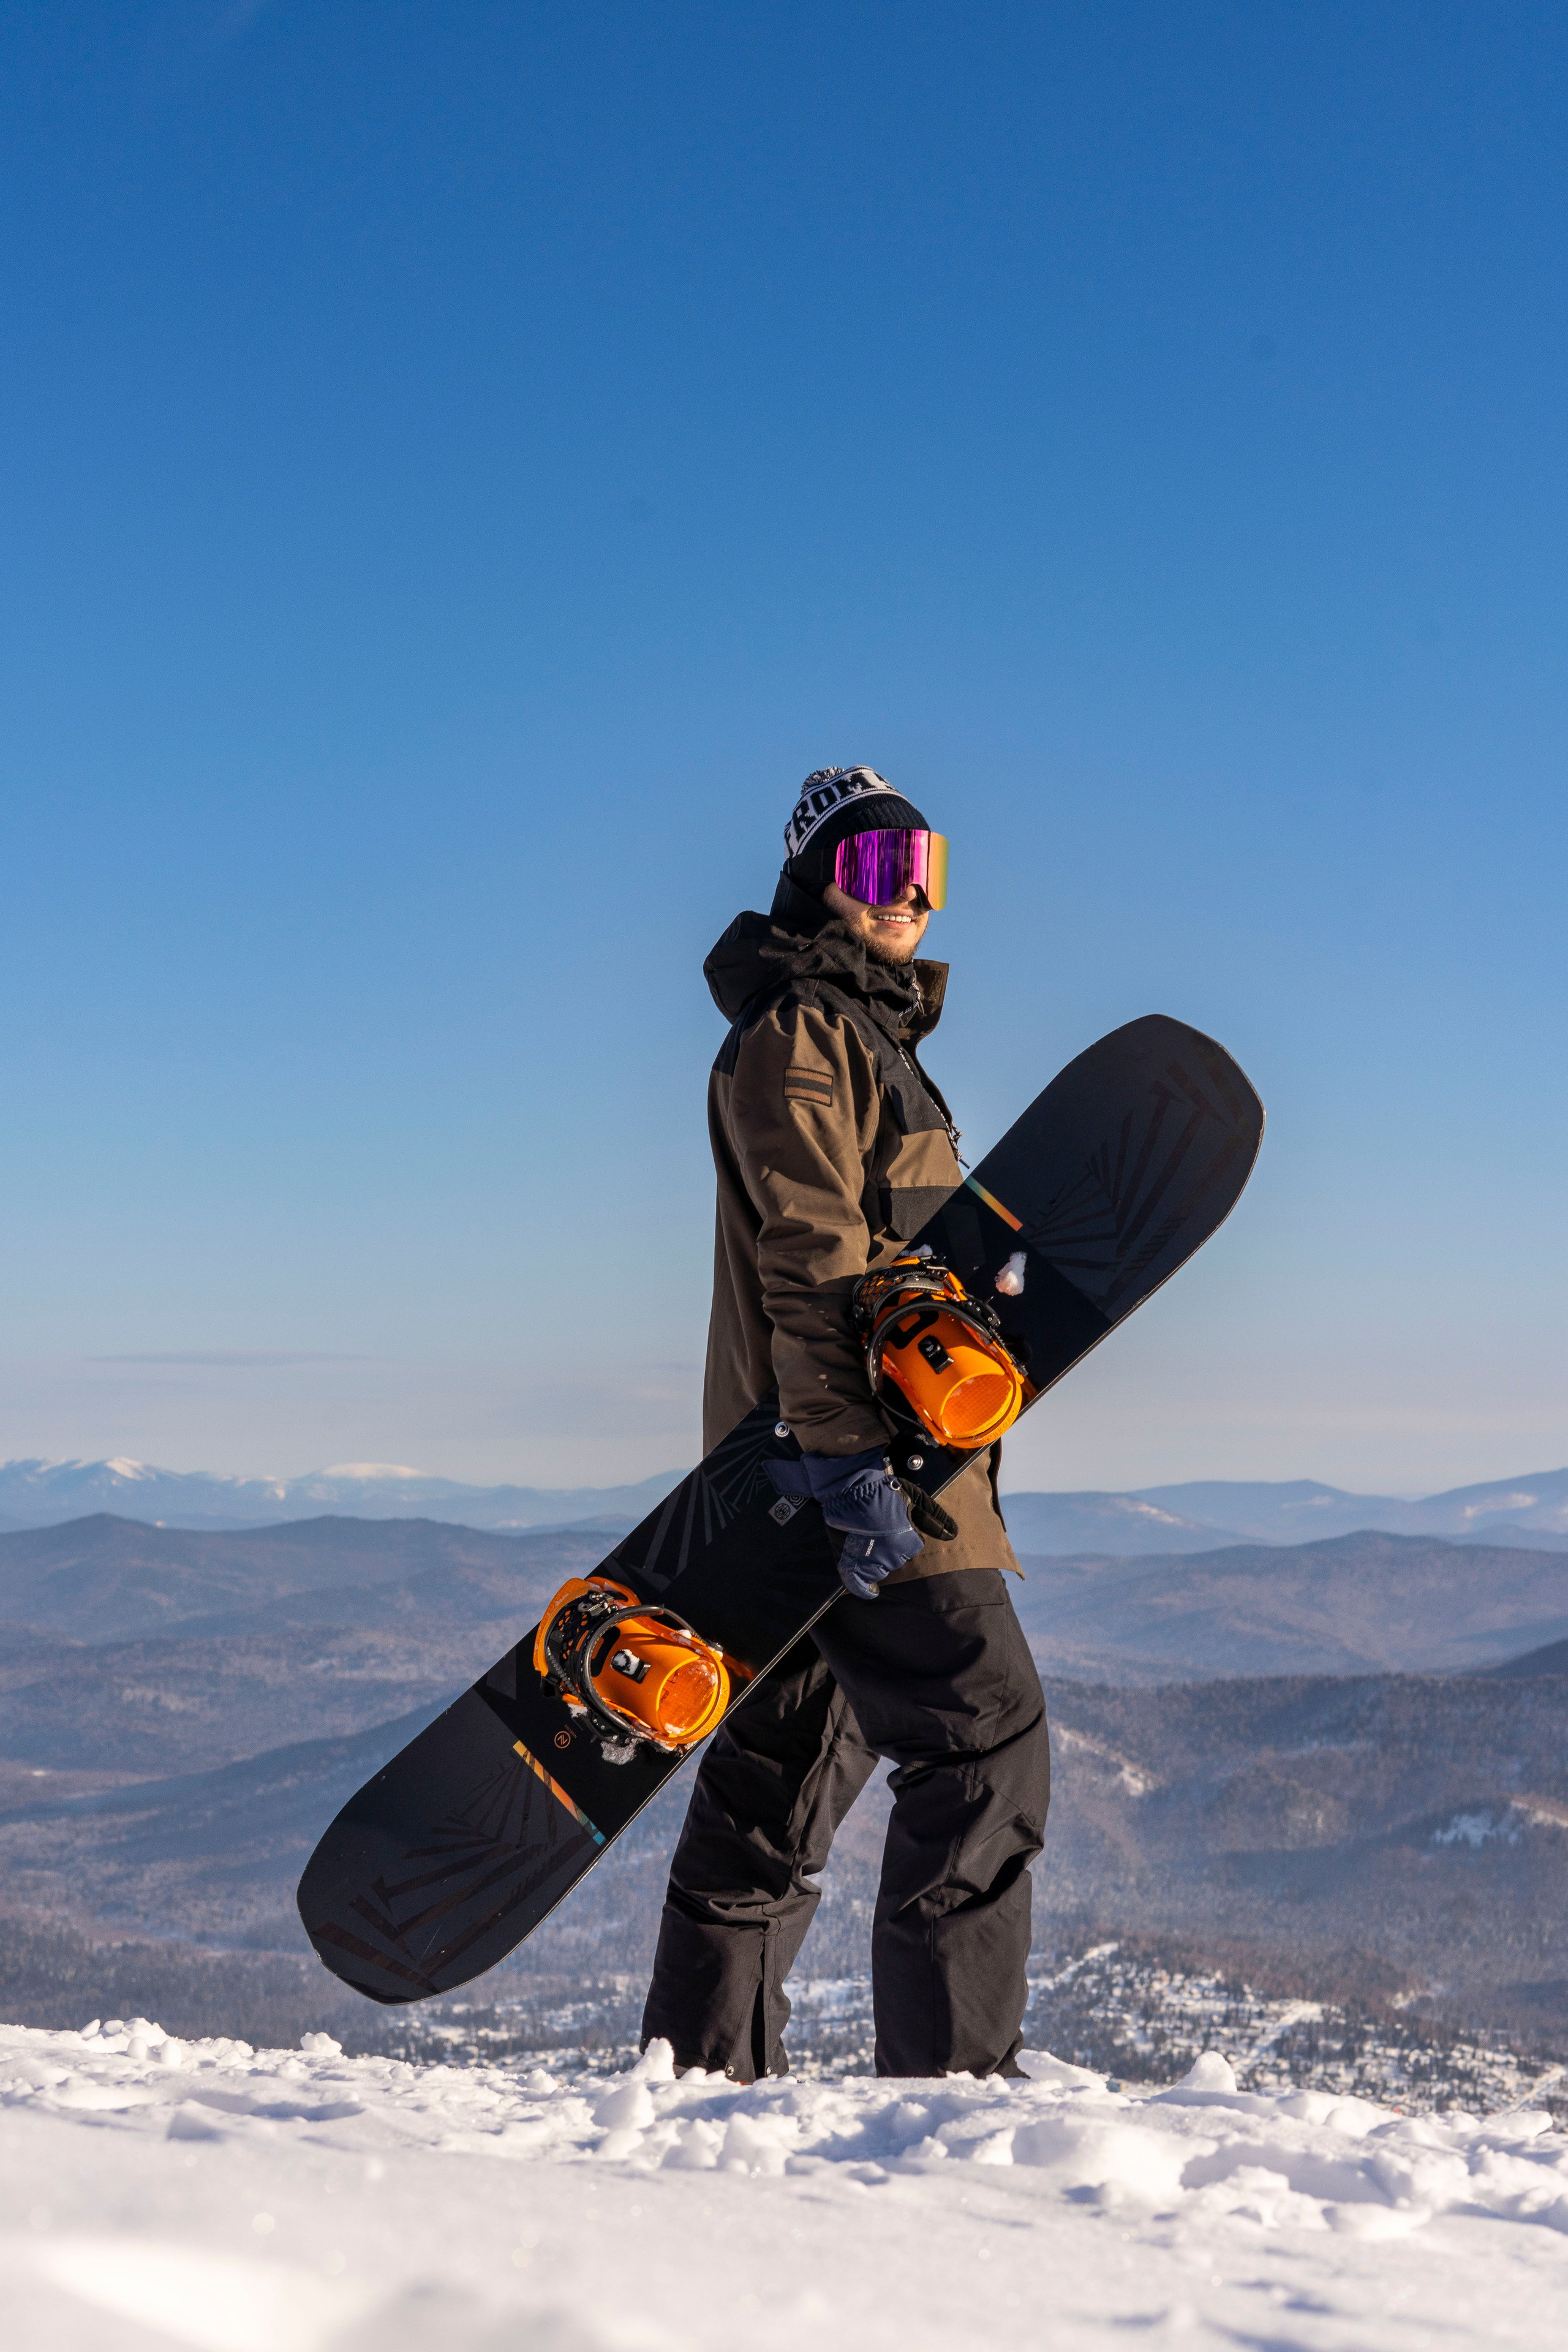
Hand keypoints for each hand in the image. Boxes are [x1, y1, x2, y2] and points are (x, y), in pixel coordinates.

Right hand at [769, 1445, 923, 1597]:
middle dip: (893, 1547)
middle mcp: (889, 1556)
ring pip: (881, 1570)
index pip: (913, 1548)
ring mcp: (868, 1561)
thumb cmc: (883, 1491)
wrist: (850, 1488)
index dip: (906, 1535)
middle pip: (897, 1560)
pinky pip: (858, 1584)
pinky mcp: (849, 1562)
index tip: (896, 1524)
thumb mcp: (915, 1499)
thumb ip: (935, 1518)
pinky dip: (864, 1589)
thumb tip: (953, 1534)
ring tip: (872, 1544)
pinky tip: (870, 1591)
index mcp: (906, 1542)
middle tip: (882, 1530)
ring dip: (879, 1560)